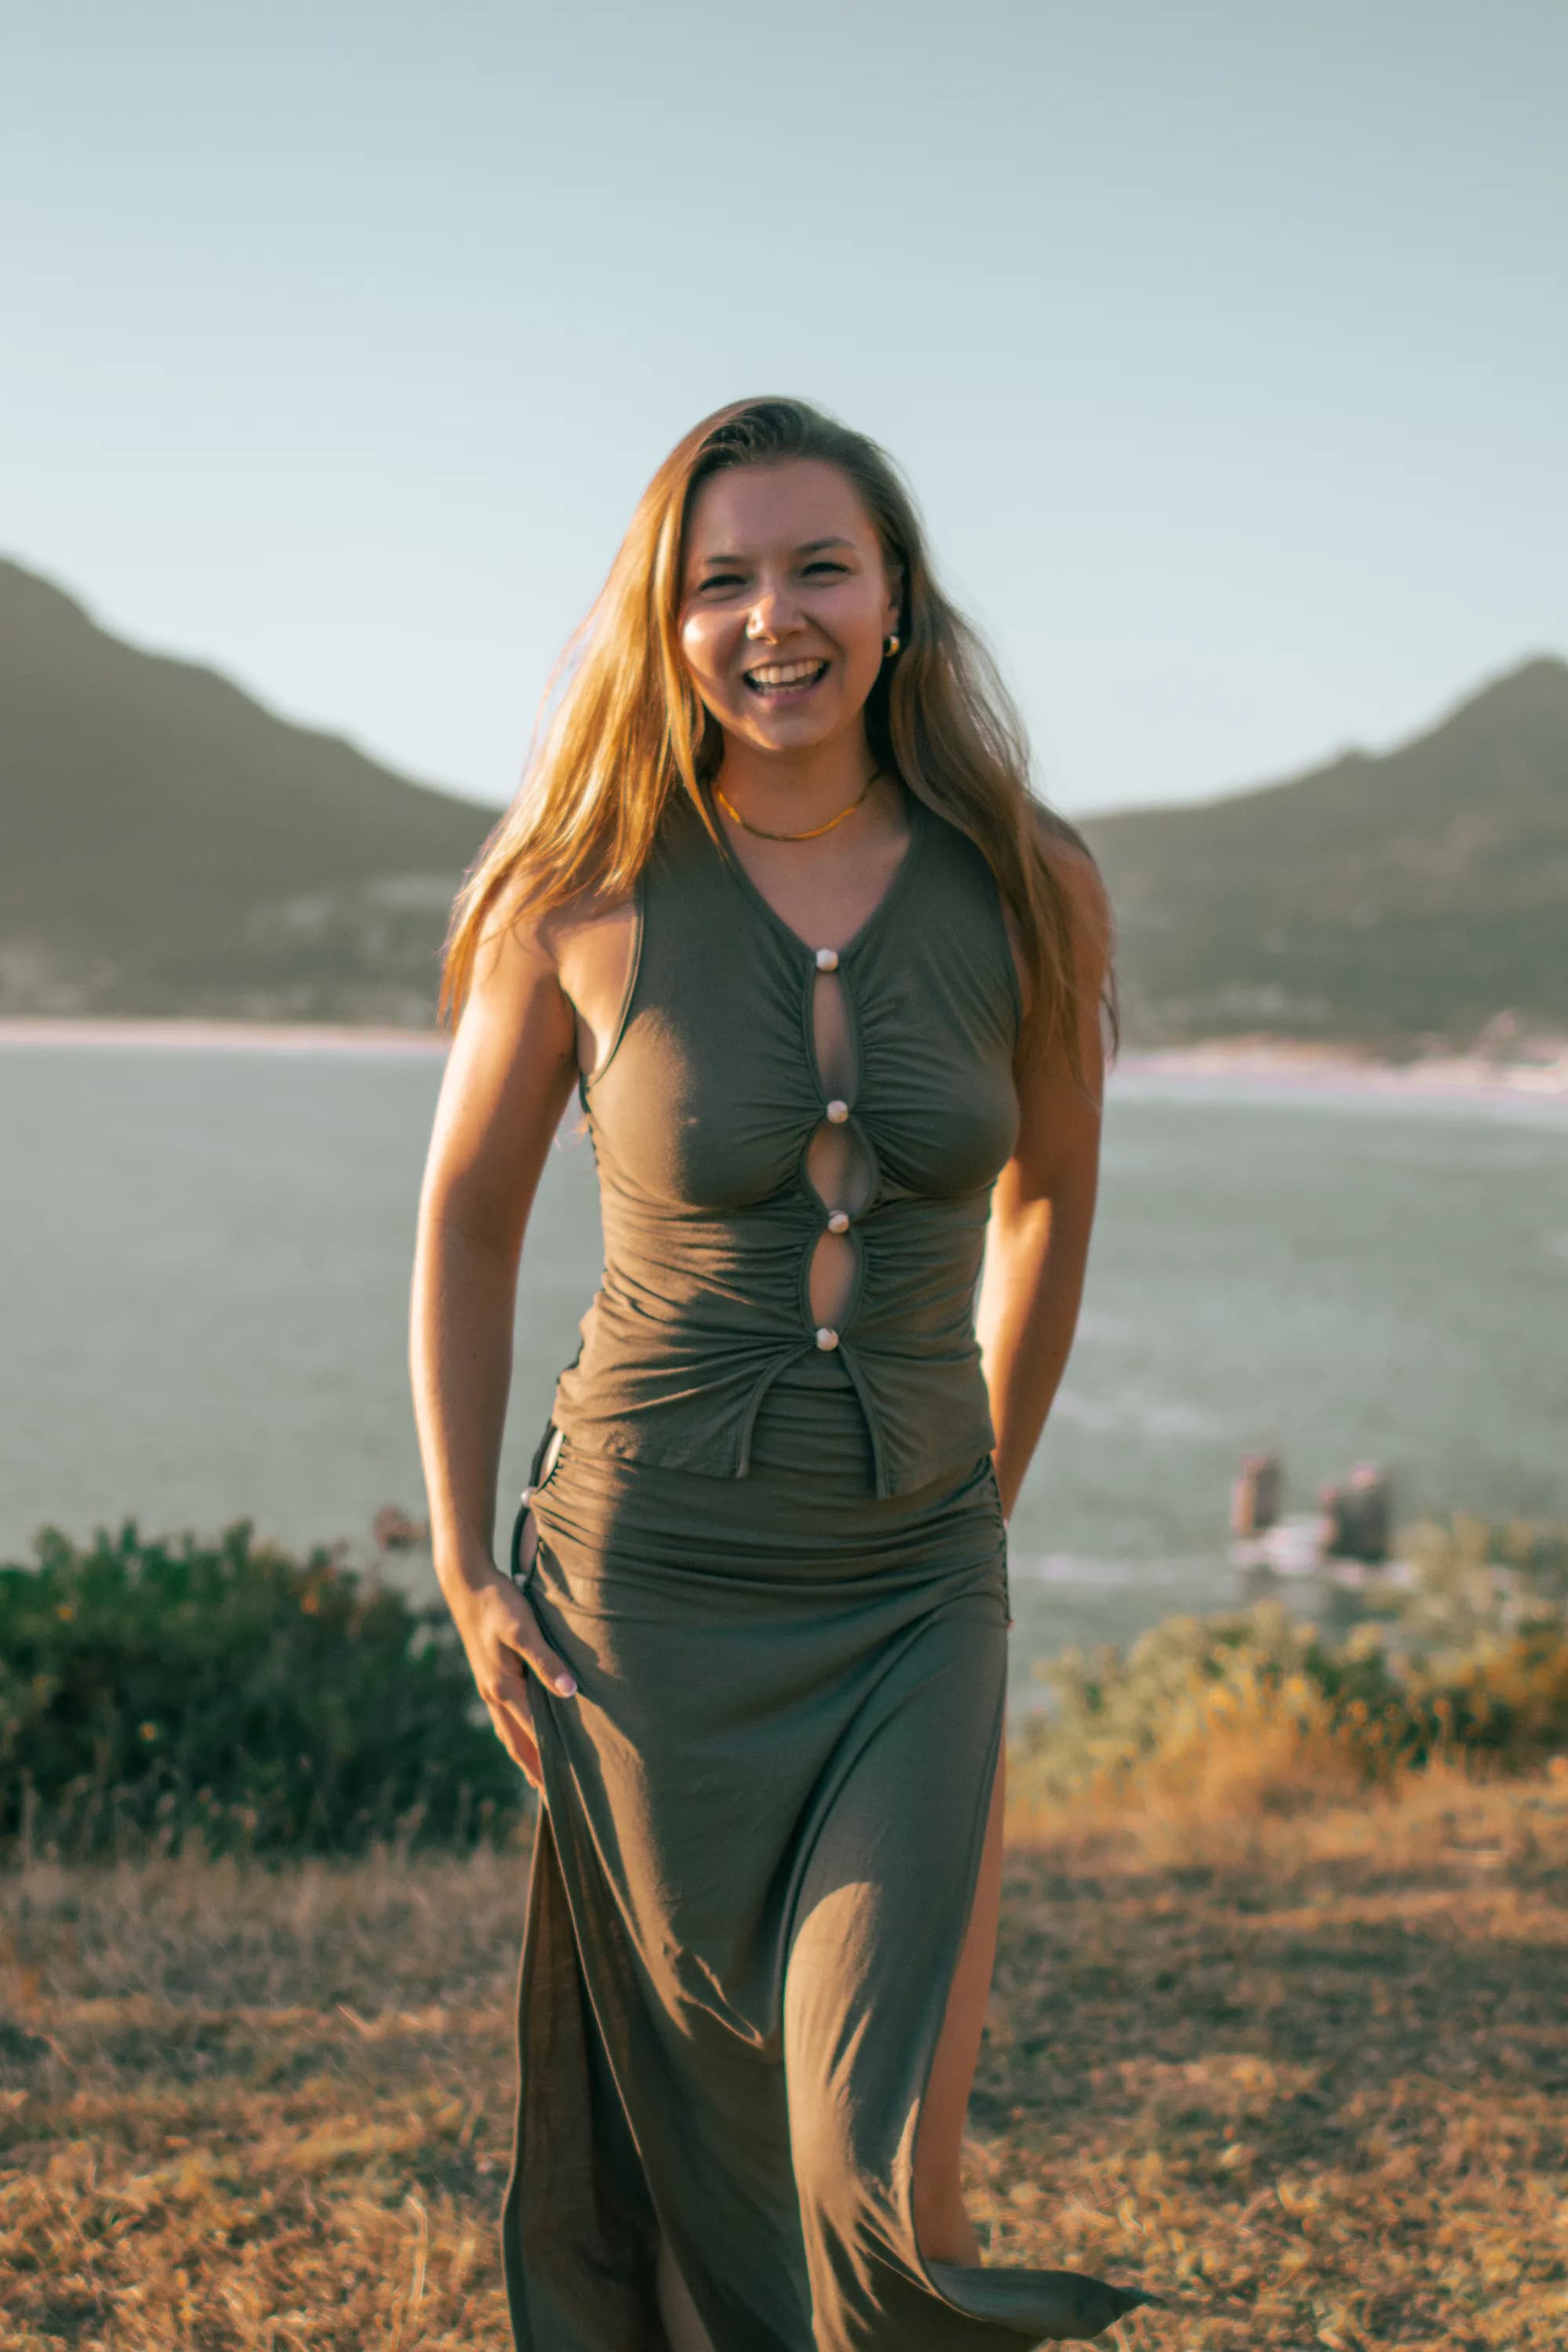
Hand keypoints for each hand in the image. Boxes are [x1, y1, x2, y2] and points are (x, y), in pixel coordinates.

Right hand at [447, 1565, 577, 1792]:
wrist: (466, 1583)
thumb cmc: (499, 1603)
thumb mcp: (524, 1629)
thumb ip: (546, 1660)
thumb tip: (570, 1692)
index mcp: (504, 1688)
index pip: (533, 1735)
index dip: (549, 1762)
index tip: (564, 1789)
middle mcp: (493, 1694)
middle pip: (516, 1743)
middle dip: (534, 1770)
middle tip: (552, 1799)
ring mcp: (488, 1686)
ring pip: (508, 1731)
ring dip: (523, 1755)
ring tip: (537, 1778)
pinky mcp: (488, 1675)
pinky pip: (504, 1716)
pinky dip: (516, 1733)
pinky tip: (523, 1734)